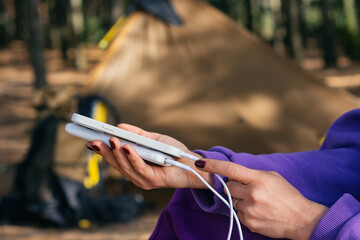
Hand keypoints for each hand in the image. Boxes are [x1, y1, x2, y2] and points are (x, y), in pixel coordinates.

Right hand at [87, 124, 210, 188]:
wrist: (192, 164)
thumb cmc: (173, 152)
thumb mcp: (153, 140)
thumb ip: (137, 135)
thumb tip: (120, 126)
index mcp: (134, 165)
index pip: (114, 159)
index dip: (102, 151)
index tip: (89, 141)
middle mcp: (136, 174)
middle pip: (116, 164)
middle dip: (104, 152)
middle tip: (93, 140)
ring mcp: (144, 179)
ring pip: (125, 167)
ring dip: (116, 154)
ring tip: (110, 140)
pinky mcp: (153, 181)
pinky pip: (140, 168)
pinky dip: (132, 157)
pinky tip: (126, 147)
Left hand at [195, 159, 328, 239]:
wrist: (301, 219)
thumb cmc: (287, 195)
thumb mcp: (272, 177)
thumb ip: (252, 174)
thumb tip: (234, 175)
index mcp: (258, 179)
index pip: (231, 169)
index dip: (213, 165)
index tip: (200, 163)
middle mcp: (252, 194)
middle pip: (228, 187)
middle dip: (233, 187)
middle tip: (246, 189)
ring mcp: (250, 210)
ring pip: (233, 202)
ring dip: (240, 200)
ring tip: (258, 202)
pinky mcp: (250, 223)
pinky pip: (239, 214)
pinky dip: (245, 212)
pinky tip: (259, 211)